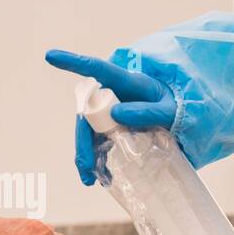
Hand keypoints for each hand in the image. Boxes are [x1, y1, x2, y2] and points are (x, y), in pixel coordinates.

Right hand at [44, 49, 175, 185]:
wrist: (183, 115)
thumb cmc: (176, 105)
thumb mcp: (170, 109)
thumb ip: (148, 111)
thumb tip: (118, 114)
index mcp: (125, 81)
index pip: (96, 69)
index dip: (73, 62)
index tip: (50, 55)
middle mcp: (113, 95)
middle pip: (88, 114)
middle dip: (83, 140)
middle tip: (85, 165)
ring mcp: (111, 111)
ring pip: (91, 131)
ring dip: (87, 154)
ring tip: (90, 178)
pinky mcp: (114, 126)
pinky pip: (100, 142)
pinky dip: (99, 159)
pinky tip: (102, 175)